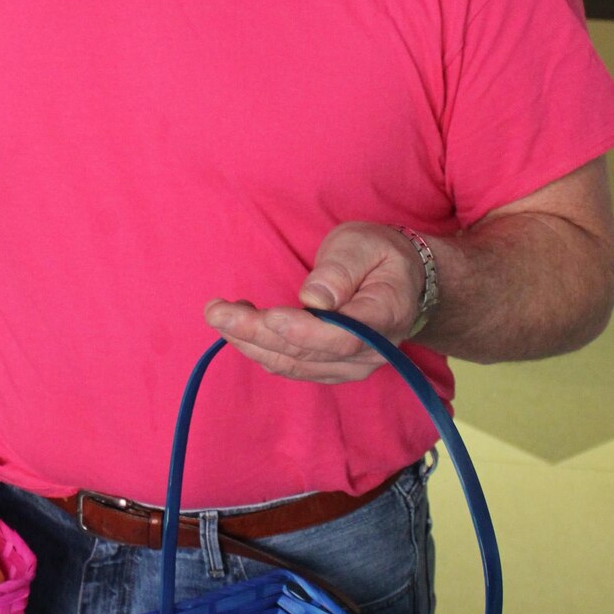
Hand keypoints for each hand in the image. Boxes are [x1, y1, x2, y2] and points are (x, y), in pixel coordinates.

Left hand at [204, 222, 426, 383]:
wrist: (397, 281)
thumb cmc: (378, 255)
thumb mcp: (363, 245)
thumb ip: (341, 270)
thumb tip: (313, 299)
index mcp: (386, 316)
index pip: (345, 336)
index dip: (305, 331)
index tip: (269, 317)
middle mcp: (370, 353)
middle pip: (308, 352)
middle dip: (257, 333)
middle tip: (217, 310)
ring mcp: (348, 367)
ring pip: (292, 364)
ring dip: (249, 342)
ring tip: (219, 313)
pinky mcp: (327, 368)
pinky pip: (288, 366)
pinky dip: (257, 348)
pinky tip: (235, 325)